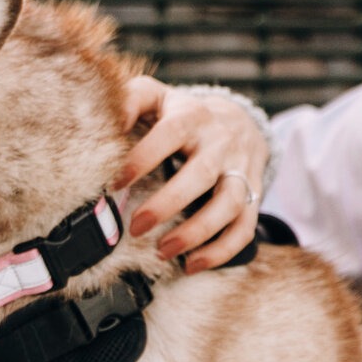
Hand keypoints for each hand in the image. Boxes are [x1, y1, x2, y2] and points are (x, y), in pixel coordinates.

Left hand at [111, 78, 267, 273]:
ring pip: (229, 204)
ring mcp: (240, 171)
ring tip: (163, 251)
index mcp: (193, 117)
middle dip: (168, 204)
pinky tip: (192, 263)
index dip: (143, 158)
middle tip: (136, 226)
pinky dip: (221, 251)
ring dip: (196, 233)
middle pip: (200, 175)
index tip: (115, 183)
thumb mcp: (157, 97)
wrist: (239, 120)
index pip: (170, 134)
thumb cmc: (183, 115)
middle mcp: (221, 143)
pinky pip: (244, 228)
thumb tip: (107, 121)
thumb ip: (130, 100)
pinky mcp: (253, 196)